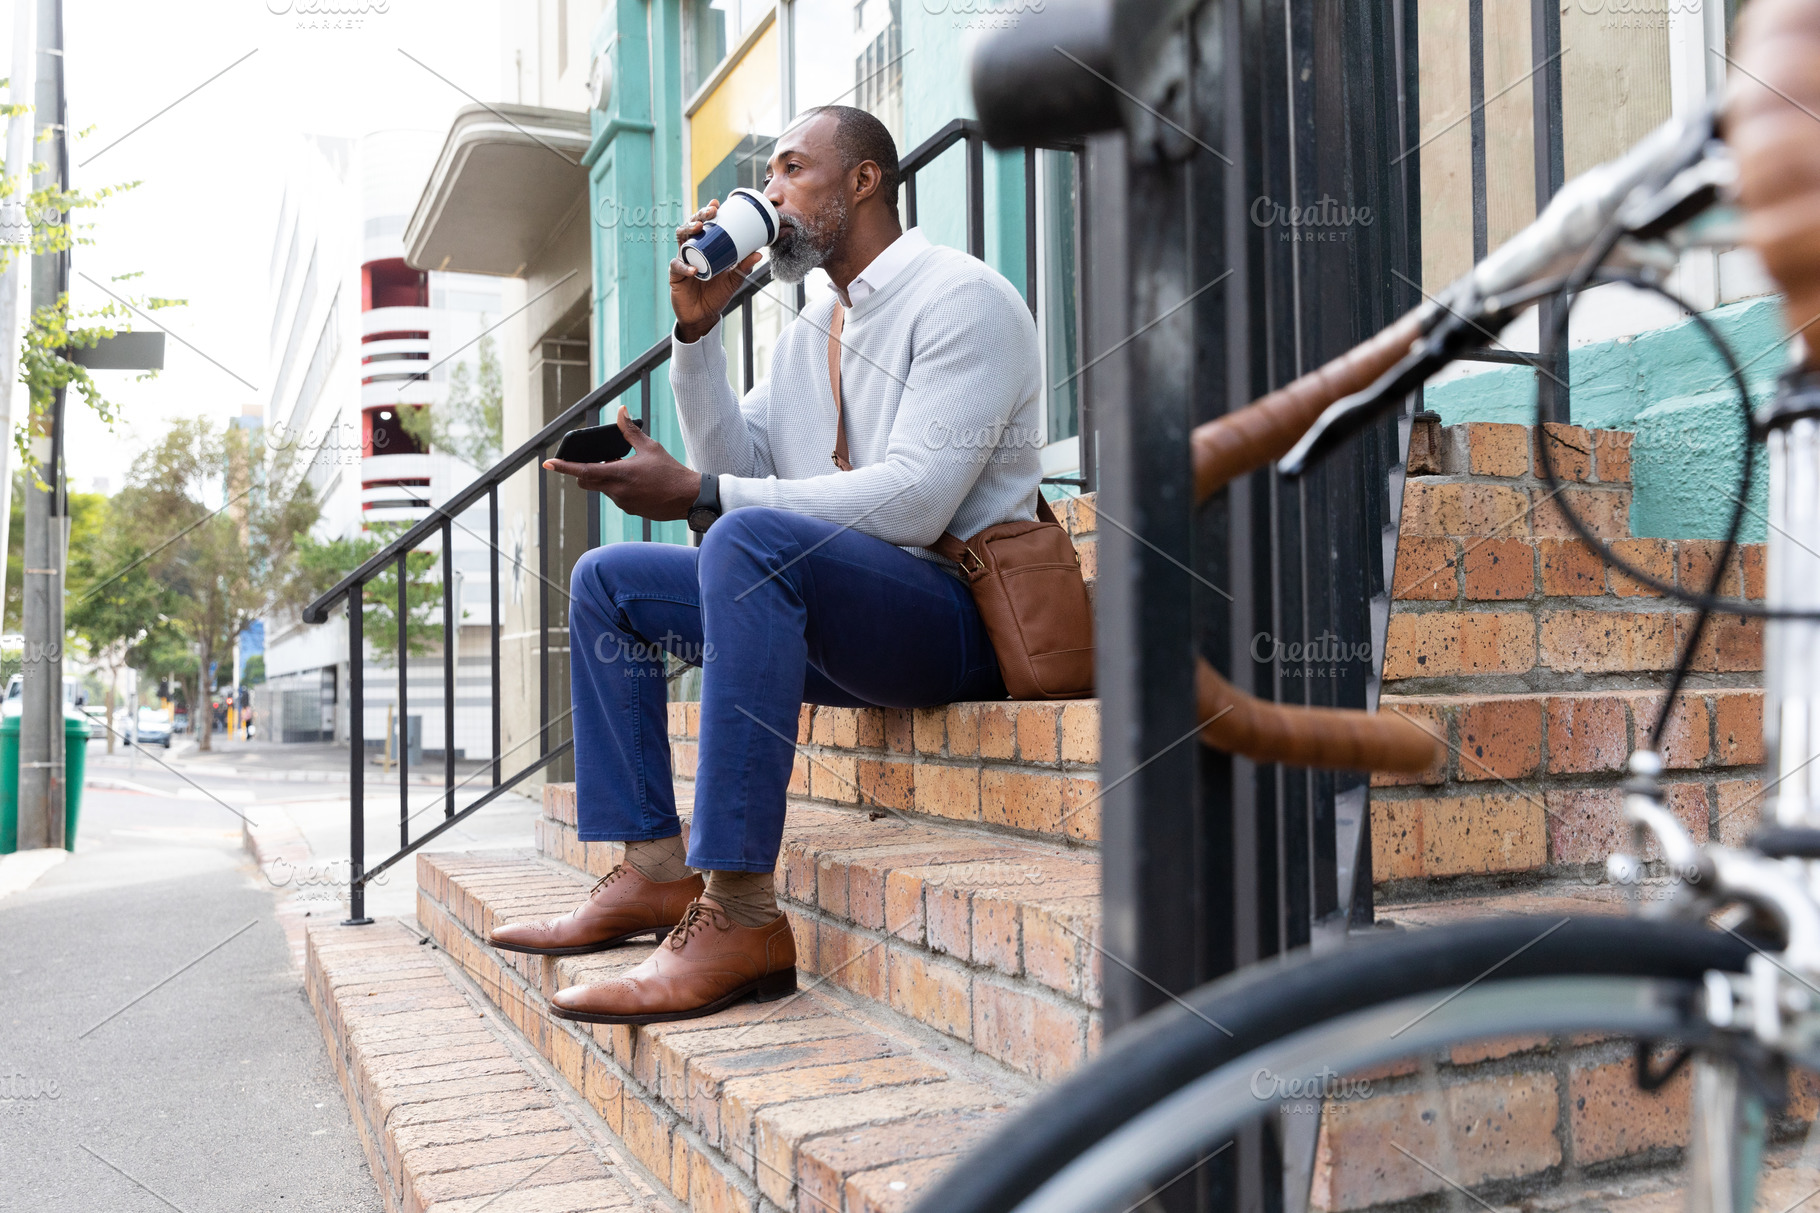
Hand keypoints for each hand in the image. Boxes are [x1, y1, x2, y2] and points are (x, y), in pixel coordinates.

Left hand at [542, 406, 700, 520]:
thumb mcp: (650, 447)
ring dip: (606, 478)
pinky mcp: (630, 510)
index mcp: (618, 474)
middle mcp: (616, 492)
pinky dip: (618, 487)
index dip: (563, 467)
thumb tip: (621, 411)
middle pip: (587, 481)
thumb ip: (630, 431)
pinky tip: (637, 481)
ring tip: (628, 469)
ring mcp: (622, 503)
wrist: (688, 498)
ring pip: (602, 488)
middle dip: (585, 471)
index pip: (582, 471)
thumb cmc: (670, 472)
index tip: (548, 464)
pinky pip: (616, 496)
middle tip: (598, 460)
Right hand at [670, 198, 762, 343]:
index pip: (704, 225)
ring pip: (681, 239)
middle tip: (710, 213)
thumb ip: (744, 266)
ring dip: (688, 231)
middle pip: (690, 227)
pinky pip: (677, 267)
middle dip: (698, 216)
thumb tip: (759, 253)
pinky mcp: (675, 275)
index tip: (716, 204)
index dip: (707, 212)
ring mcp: (682, 260)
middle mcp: (692, 250)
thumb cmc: (716, 295)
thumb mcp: (734, 279)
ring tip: (699, 229)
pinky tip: (694, 269)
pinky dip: (685, 267)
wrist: (704, 316)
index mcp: (705, 248)